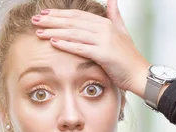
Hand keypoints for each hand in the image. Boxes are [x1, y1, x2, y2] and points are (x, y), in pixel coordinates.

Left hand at [32, 0, 150, 97]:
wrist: (140, 74)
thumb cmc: (129, 58)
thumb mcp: (123, 32)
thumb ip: (115, 15)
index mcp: (106, 23)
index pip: (78, 15)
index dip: (60, 14)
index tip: (45, 14)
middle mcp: (104, 29)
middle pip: (73, 22)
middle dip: (52, 21)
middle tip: (35, 21)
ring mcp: (104, 40)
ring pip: (74, 33)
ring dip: (55, 32)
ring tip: (39, 32)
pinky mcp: (103, 54)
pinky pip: (81, 48)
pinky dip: (67, 44)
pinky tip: (54, 43)